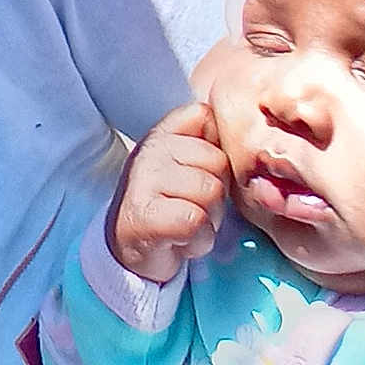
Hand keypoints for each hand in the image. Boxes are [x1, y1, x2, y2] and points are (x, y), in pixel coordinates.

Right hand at [107, 100, 231, 284]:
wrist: (131, 248)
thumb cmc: (170, 204)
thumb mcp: (185, 164)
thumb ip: (206, 139)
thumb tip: (234, 132)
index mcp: (164, 131)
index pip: (206, 117)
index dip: (216, 151)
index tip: (200, 172)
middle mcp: (151, 148)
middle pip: (218, 162)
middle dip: (217, 193)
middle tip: (194, 206)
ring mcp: (145, 178)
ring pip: (211, 192)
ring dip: (210, 219)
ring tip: (188, 224)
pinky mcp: (147, 215)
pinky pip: (197, 221)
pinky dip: (198, 240)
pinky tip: (181, 240)